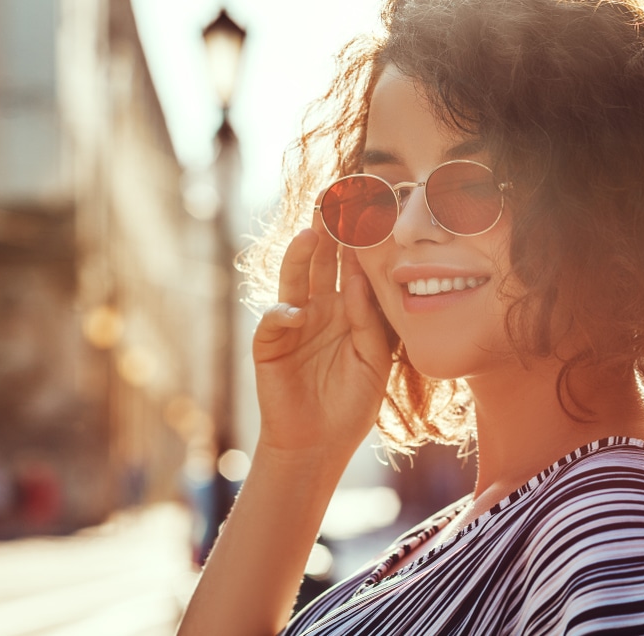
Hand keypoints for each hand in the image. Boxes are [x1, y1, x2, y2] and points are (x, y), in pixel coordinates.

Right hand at [252, 222, 391, 459]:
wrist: (319, 444)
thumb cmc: (350, 403)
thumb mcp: (374, 362)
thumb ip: (369, 322)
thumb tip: (360, 279)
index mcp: (348, 309)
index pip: (353, 267)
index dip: (360, 242)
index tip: (372, 210)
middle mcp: (319, 308)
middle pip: (322, 262)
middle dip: (329, 232)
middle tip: (335, 200)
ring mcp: (293, 324)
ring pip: (295, 281)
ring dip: (300, 257)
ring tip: (311, 234)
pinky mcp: (269, 345)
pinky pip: (274, 322)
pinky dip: (282, 316)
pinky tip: (296, 315)